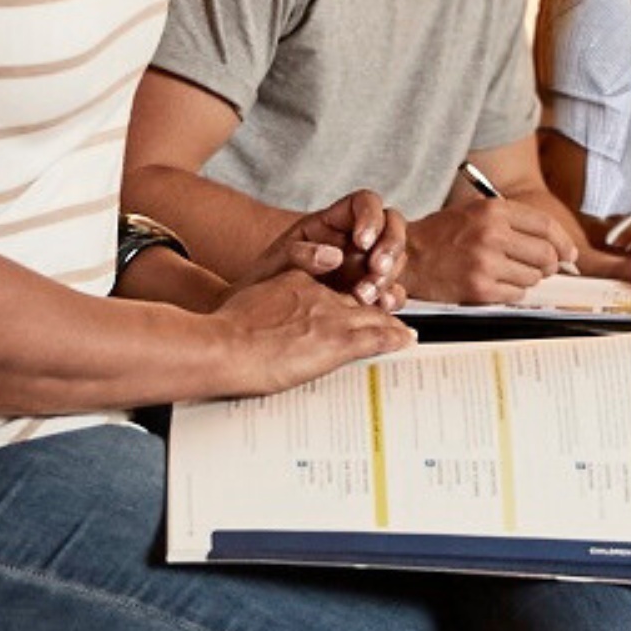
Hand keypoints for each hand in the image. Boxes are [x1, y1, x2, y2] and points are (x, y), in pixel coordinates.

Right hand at [206, 271, 413, 395]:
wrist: (224, 346)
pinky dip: (395, 338)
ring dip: (390, 324)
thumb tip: (261, 332)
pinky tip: (406, 340)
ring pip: (373, 316)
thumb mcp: (248, 306)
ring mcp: (331, 317)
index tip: (350, 308)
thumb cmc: (226, 333)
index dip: (345, 300)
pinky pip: (378, 336)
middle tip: (387, 318)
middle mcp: (318, 295)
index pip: (331, 290)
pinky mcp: (338, 340)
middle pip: (356, 301)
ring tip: (402, 332)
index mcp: (296, 283)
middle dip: (374, 310)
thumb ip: (264, 311)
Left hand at [275, 190, 403, 305]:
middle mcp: (356, 239)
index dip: (371, 217)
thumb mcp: (276, 261)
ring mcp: (368, 265)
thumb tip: (333, 255)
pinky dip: (392, 299)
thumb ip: (299, 253)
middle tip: (376, 269)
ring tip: (363, 295)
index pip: (366, 203)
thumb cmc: (270, 278)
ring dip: (387, 277)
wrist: (266, 314)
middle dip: (389, 248)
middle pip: (391, 227)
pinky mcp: (373, 291)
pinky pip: (394, 291)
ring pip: (396, 260)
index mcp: (335, 221)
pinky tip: (380, 306)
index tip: (361, 241)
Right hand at [396, 189, 584, 305]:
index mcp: (493, 210)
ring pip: (533, 277)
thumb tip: (556, 244)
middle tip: (543, 268)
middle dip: (550, 265)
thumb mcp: (476, 212)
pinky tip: (496, 284)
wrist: (407, 256)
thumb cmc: (442, 235)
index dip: (563, 242)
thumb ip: (513, 222)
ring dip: (528, 279)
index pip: (546, 226)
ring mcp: (486, 262)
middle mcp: (492, 234)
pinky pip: (515, 294)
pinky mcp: (479, 288)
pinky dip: (512, 292)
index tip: (568, 254)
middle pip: (546, 254)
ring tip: (508, 273)